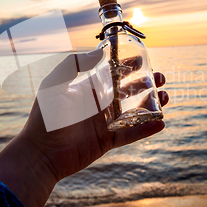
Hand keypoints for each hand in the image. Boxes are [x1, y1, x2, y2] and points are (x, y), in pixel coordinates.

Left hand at [0, 53, 168, 206]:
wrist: (41, 153)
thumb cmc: (45, 116)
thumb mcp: (54, 84)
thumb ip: (73, 65)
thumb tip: (98, 53)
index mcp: (88, 89)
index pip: (113, 74)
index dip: (128, 66)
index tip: (143, 59)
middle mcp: (98, 104)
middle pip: (128, 90)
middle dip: (146, 83)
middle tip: (162, 78)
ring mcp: (104, 123)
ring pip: (134, 111)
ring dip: (151, 104)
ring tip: (166, 97)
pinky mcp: (107, 141)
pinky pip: (131, 133)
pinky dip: (146, 129)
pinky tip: (161, 123)